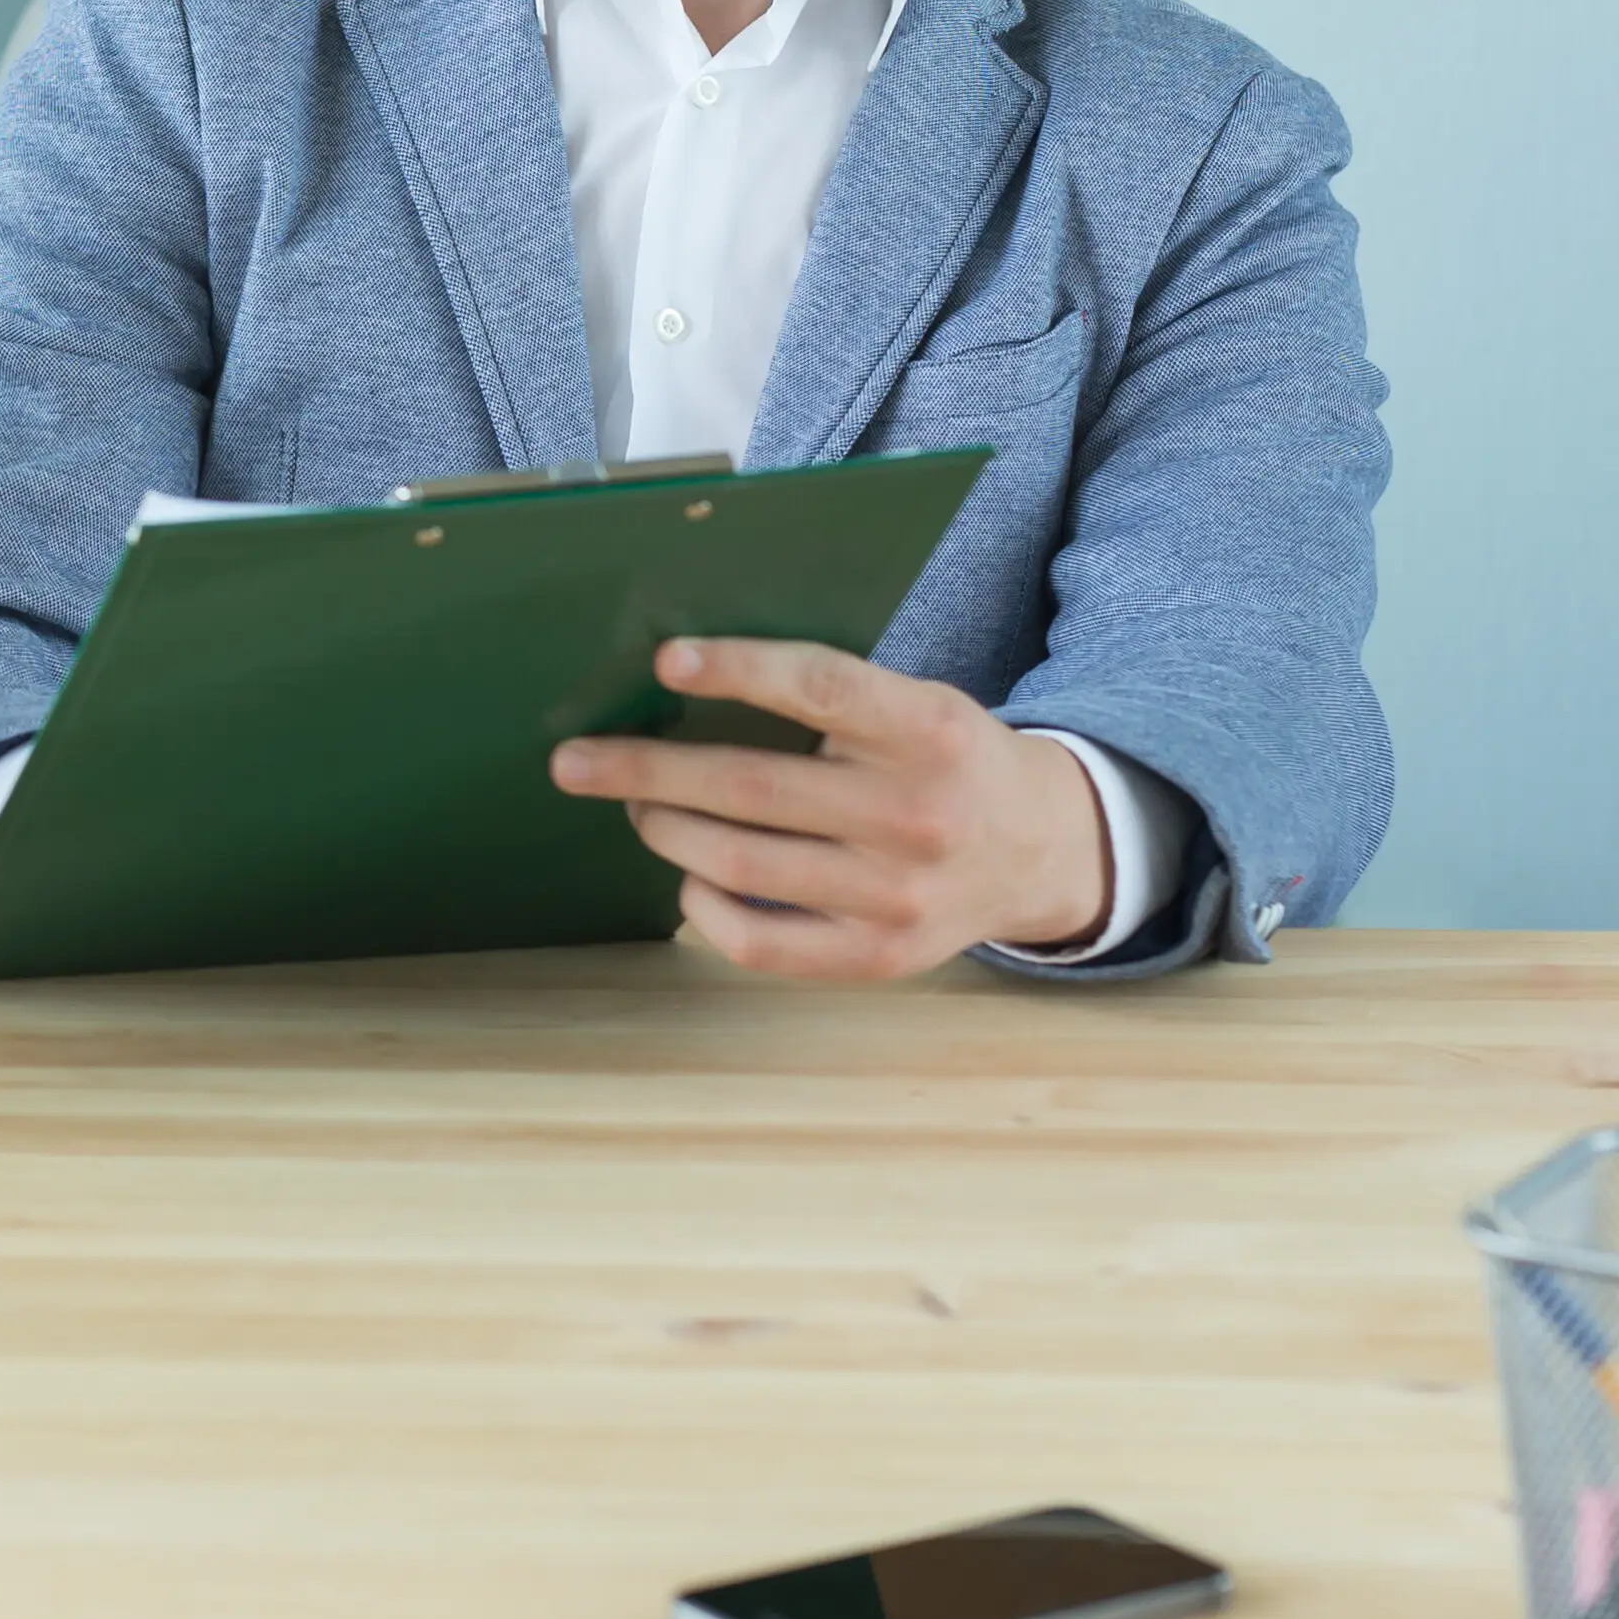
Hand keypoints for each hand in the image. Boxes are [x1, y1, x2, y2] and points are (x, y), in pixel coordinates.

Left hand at [548, 636, 1109, 981]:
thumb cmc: (946, 760)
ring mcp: (899, 896)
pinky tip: (687, 877)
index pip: (821, 688)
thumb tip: (681, 677)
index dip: (738, 671)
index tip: (664, 661)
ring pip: (741, 864)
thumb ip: (830, 695)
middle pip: (752, 788)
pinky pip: (761, 943)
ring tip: (637, 807)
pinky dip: (703, 908)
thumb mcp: (918, 704)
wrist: (1043, 850)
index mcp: (928, 731)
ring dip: (666, 830)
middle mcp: (917, 816)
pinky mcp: (880, 957)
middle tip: (576, 760)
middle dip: (646, 771)